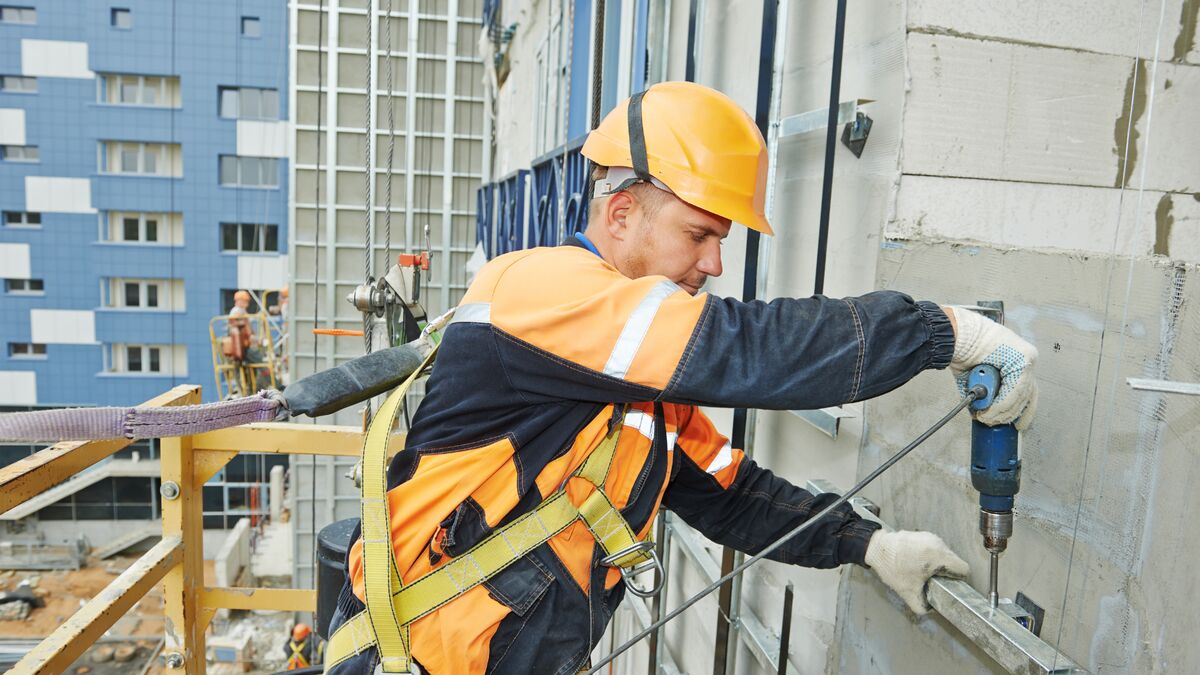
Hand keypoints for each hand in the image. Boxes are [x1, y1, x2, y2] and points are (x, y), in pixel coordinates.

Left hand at [864, 530, 968, 614]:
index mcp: (938, 555)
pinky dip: (930, 556)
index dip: (958, 580)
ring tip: (923, 571)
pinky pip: (935, 549)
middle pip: (954, 562)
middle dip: (946, 573)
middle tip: (932, 580)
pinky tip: (917, 563)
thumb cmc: (892, 568)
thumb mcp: (908, 592)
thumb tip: (932, 610)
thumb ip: (922, 605)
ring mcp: (931, 537)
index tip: (948, 584)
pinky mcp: (923, 534)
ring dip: (937, 564)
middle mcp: (937, 543)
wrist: (877, 548)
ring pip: (945, 555)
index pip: (963, 569)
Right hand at [945, 307, 1038, 429]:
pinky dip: (1001, 404)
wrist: (955, 334)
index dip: (1020, 410)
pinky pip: (1014, 390)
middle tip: (995, 422)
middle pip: (1027, 394)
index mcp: (1016, 359)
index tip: (1015, 424)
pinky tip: (990, 410)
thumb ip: (984, 391)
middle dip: (1010, 413)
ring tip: (987, 417)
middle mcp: (1026, 358)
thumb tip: (983, 409)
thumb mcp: (975, 375)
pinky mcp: (1022, 360)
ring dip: (1002, 410)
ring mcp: (1026, 358)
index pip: (1026, 390)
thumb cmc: (961, 348)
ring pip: (1021, 395)